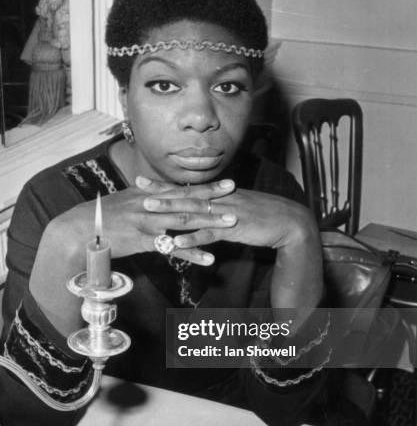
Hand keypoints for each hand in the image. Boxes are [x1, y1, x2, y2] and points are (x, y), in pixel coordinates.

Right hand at [44, 178, 237, 266]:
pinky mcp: (143, 240)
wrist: (80, 229)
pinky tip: (209, 258)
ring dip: (209, 222)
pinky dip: (192, 253)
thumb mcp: (123, 202)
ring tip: (232, 223)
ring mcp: (148, 221)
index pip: (181, 189)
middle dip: (214, 198)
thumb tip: (152, 193)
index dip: (205, 186)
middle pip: (187, 200)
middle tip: (236, 195)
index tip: (226, 183)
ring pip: (184, 221)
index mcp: (147, 194)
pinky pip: (172, 248)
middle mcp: (150, 204)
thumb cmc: (100, 217)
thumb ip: (142, 198)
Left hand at [140, 178, 322, 309]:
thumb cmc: (262, 215)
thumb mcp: (236, 207)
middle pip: (185, 196)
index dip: (163, 185)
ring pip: (193, 212)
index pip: (185, 188)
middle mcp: (218, 200)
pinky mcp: (233, 229)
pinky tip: (177, 243)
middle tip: (138, 191)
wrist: (288, 221)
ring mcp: (225, 213)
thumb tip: (199, 208)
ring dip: (170, 212)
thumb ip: (217, 207)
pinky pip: (209, 234)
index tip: (142, 182)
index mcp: (217, 195)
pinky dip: (192, 239)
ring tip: (150, 212)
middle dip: (160, 194)